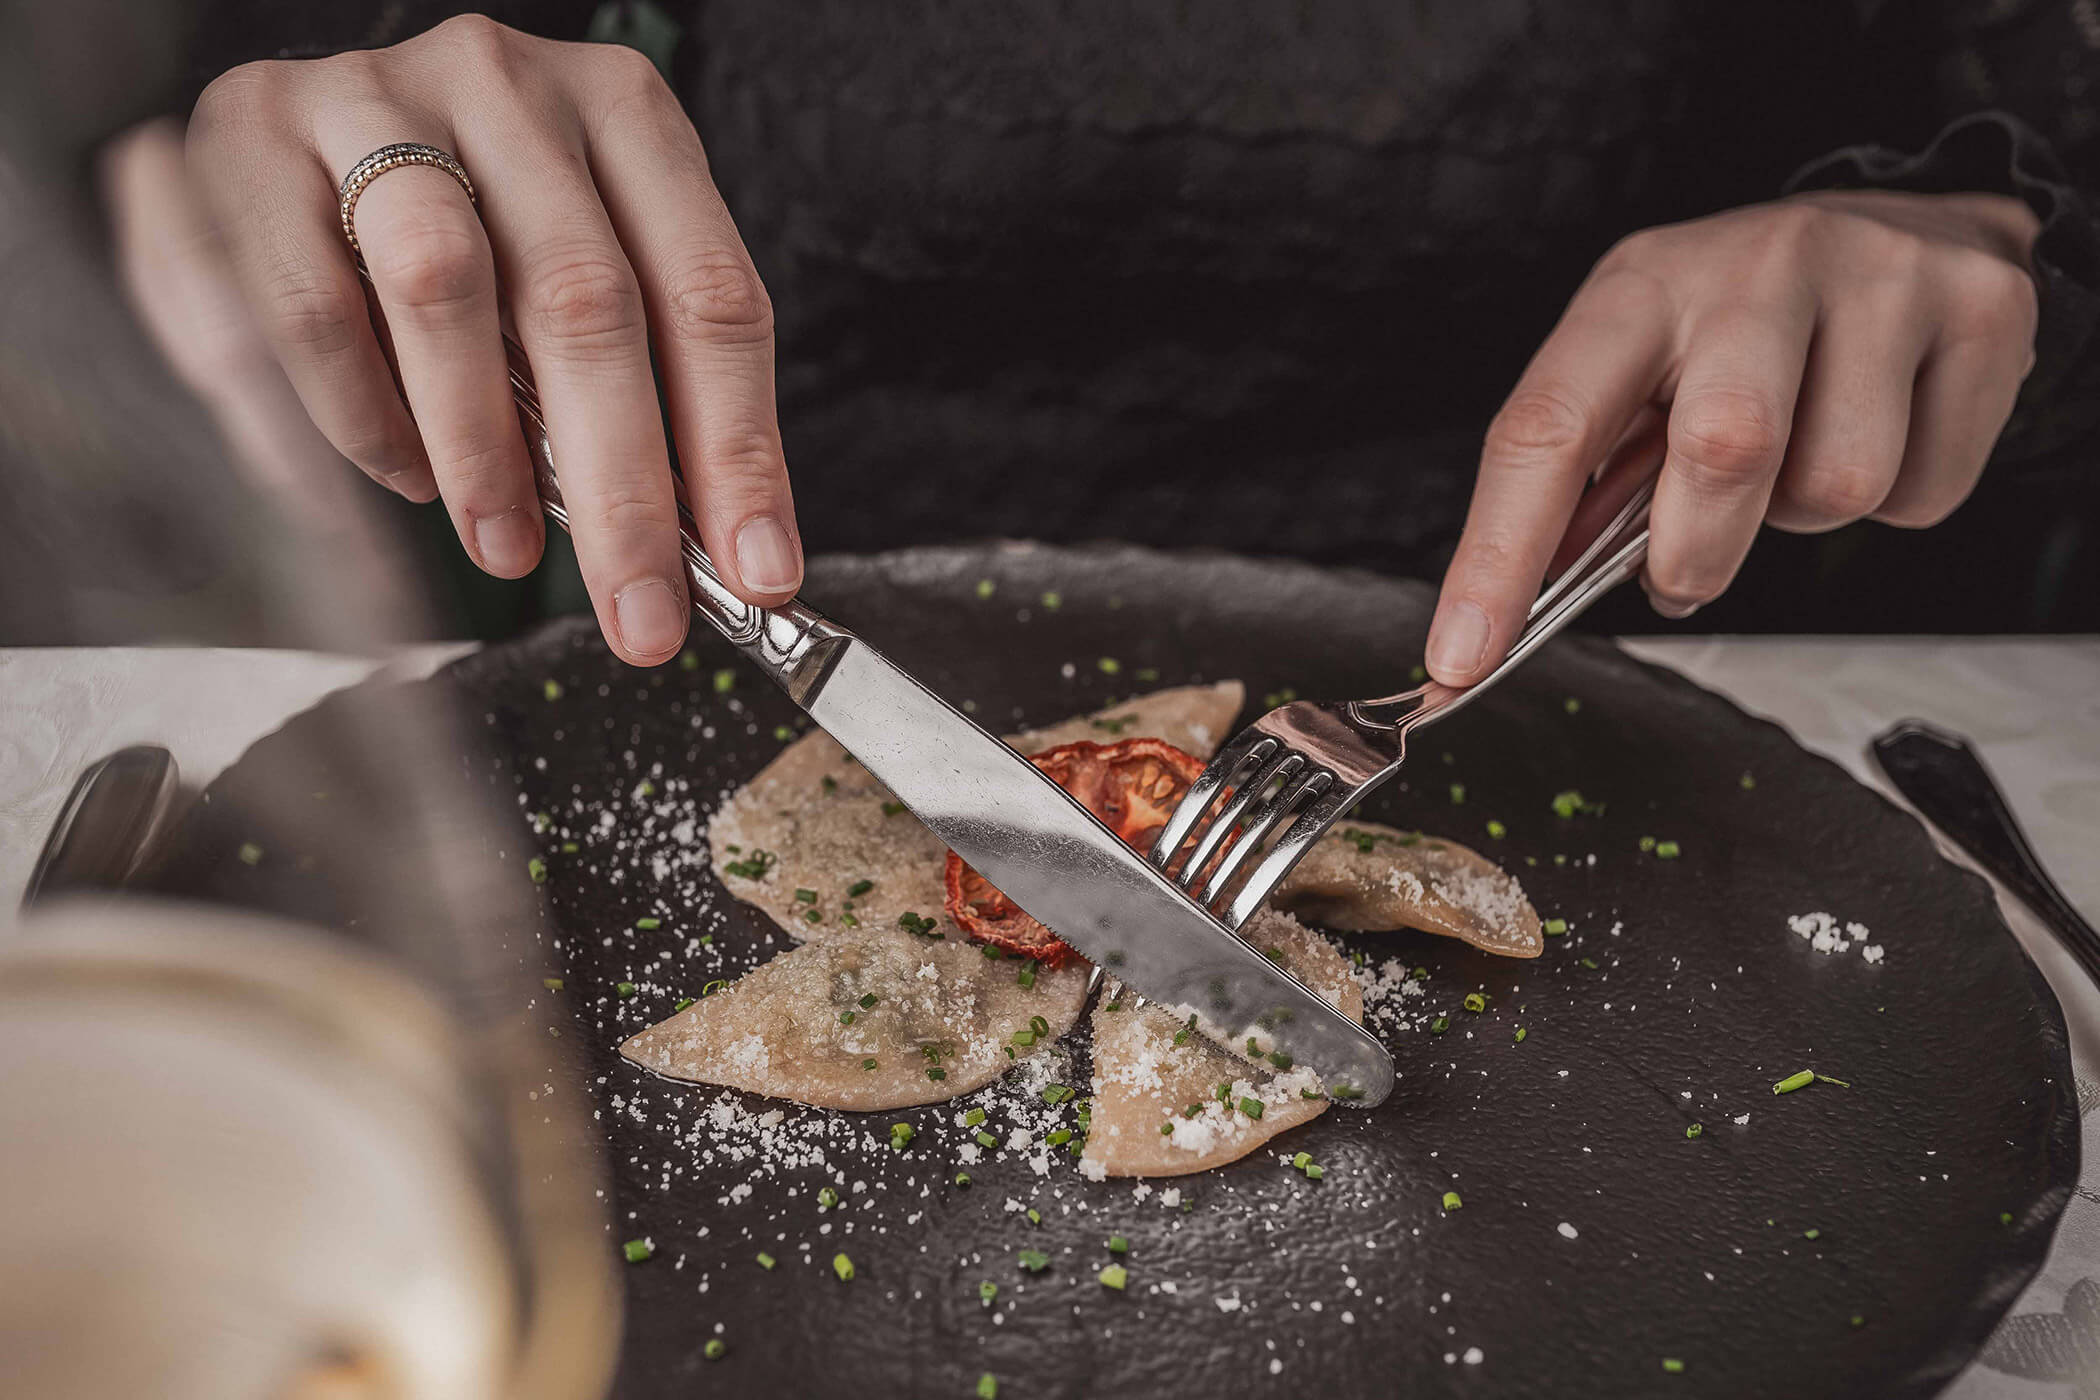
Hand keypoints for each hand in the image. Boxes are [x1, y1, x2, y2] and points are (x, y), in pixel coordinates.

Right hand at [183, 15, 799, 664]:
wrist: (291, 116)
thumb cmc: (469, 215)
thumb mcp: (578, 270)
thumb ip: (642, 381)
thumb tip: (714, 548)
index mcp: (624, 114)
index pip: (711, 295)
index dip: (740, 448)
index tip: (756, 569)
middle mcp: (510, 86)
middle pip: (587, 302)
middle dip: (624, 488)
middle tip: (641, 611)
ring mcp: (376, 97)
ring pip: (443, 286)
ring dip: (481, 449)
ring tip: (505, 551)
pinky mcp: (252, 136)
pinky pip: (311, 303)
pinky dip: (360, 416)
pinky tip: (402, 480)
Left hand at [1426, 189, 2040, 683]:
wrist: (1909, 230)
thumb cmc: (1746, 327)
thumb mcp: (1645, 371)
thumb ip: (1595, 478)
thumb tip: (1526, 605)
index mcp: (1638, 287)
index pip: (1546, 427)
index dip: (1498, 554)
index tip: (1463, 655)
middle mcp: (1754, 262)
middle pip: (1722, 453)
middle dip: (1699, 553)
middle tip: (1691, 567)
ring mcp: (1878, 274)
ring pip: (1836, 486)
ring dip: (1804, 519)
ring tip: (1803, 455)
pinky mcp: (1981, 309)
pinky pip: (1923, 491)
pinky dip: (1897, 502)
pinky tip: (1883, 430)